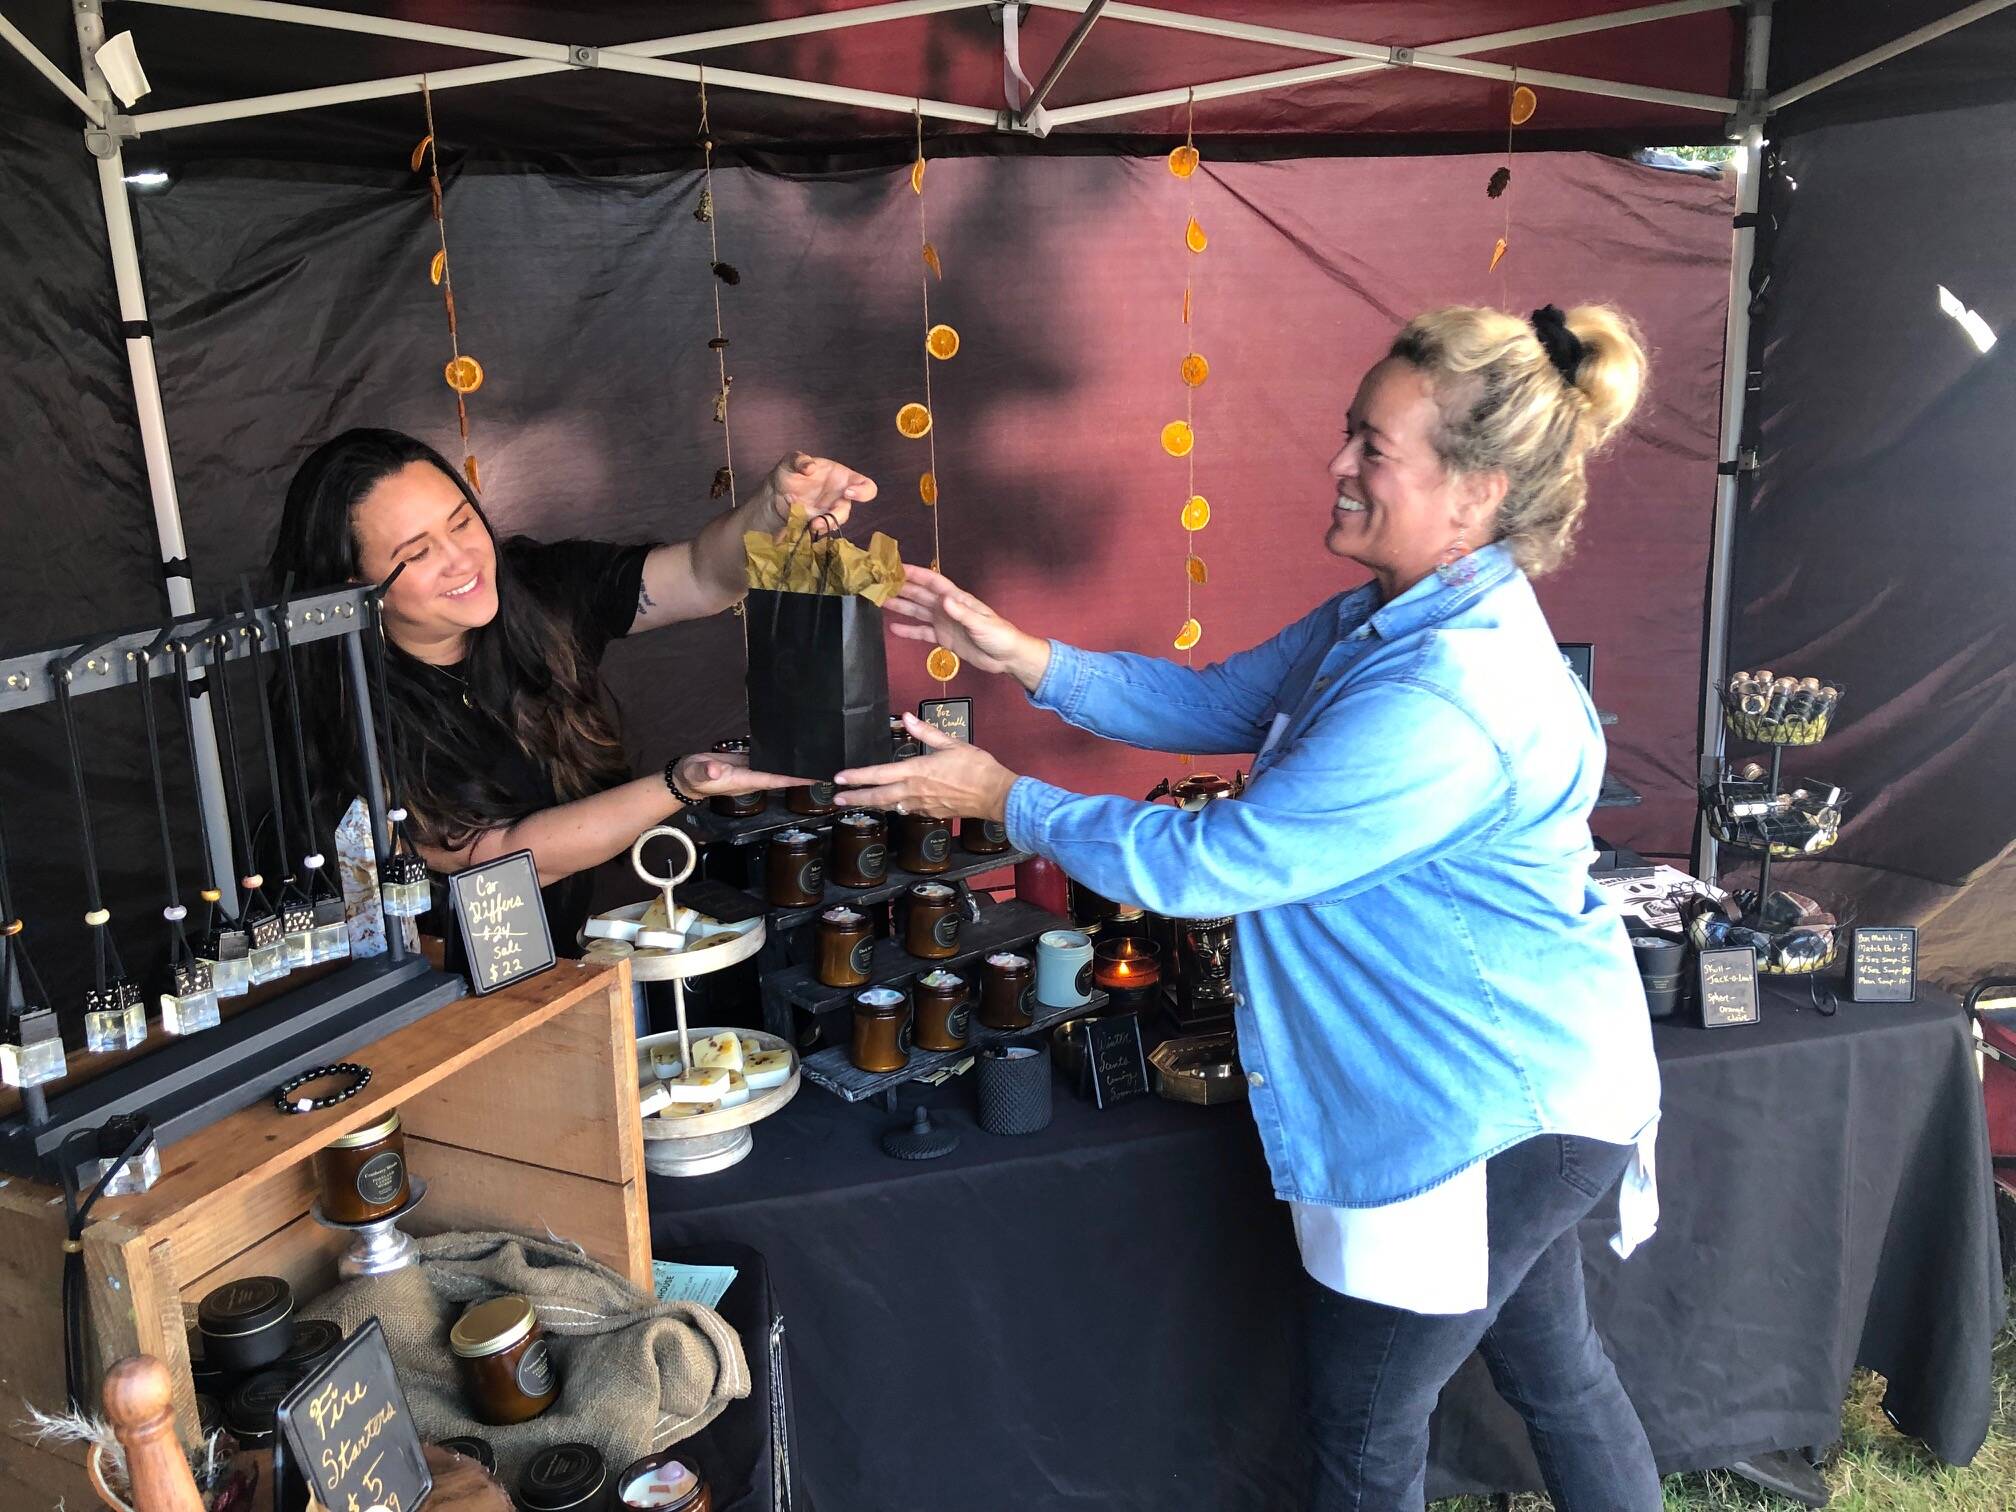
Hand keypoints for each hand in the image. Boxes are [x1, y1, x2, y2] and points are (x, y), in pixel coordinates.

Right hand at [674, 750, 806, 799]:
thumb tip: (715, 770)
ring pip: (775, 767)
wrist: (685, 778)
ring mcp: (749, 770)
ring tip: (813, 756)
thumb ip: (706, 772)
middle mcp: (751, 778)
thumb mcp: (696, 774)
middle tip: (824, 767)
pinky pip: (766, 760)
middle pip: (782, 776)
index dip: (794, 779)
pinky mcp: (745, 762)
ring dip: (792, 765)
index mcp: (744, 781)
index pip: (774, 780)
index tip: (814, 778)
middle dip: (801, 774)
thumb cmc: (691, 777)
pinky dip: (778, 755)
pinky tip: (789, 747)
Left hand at [761, 452, 876, 536]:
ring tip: (811, 525)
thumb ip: (799, 460)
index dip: (864, 491)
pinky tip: (801, 525)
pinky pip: (819, 532)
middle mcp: (838, 498)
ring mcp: (827, 513)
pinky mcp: (816, 525)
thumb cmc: (790, 473)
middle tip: (823, 514)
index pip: (865, 485)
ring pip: (833, 525)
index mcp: (842, 479)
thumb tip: (810, 468)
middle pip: (846, 511)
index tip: (848, 492)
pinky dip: (811, 531)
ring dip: (823, 526)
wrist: (774, 492)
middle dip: (836, 516)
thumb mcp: (790, 461)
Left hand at [835, 713, 1018, 821]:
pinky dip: (895, 807)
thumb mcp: (951, 744)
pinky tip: (892, 805)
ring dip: (873, 804)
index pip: (879, 775)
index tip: (839, 779)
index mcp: (917, 771)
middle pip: (878, 797)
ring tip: (859, 802)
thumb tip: (907, 717)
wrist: (995, 795)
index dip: (857, 777)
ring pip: (890, 806)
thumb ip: (926, 732)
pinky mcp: (932, 812)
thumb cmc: (977, 767)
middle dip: (856, 798)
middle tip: (837, 799)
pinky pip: (907, 810)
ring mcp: (922, 804)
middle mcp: (914, 791)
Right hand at [883, 564, 1048, 685]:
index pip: (933, 582)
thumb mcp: (981, 623)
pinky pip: (922, 632)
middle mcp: (947, 607)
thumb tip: (944, 600)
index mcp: (957, 599)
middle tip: (881, 582)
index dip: (916, 573)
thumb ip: (962, 612)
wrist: (1006, 657)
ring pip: (918, 611)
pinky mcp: (943, 638)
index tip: (897, 567)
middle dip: (902, 587)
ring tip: (881, 601)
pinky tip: (894, 628)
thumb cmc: (999, 635)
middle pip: (921, 594)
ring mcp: (944, 622)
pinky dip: (908, 630)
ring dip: (901, 606)